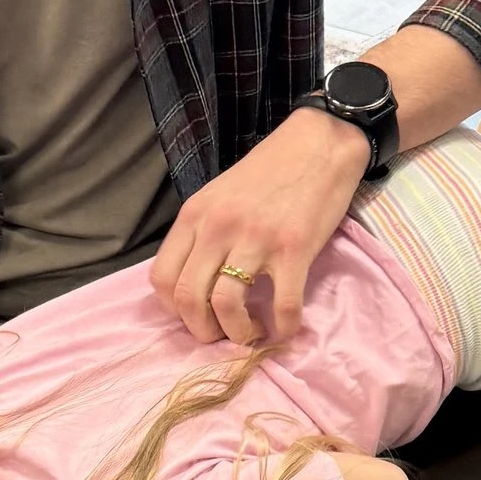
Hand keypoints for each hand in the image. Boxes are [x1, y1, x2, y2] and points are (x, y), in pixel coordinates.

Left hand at [153, 103, 370, 348]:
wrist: (318, 144)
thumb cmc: (270, 171)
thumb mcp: (219, 196)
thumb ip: (202, 233)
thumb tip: (194, 281)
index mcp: (195, 215)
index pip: (162, 278)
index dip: (175, 310)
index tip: (197, 316)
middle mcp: (218, 227)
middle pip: (189, 299)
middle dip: (202, 331)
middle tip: (222, 335)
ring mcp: (256, 238)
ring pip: (226, 306)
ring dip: (237, 333)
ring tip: (251, 333)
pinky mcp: (294, 248)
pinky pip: (283, 305)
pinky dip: (283, 328)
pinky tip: (285, 329)